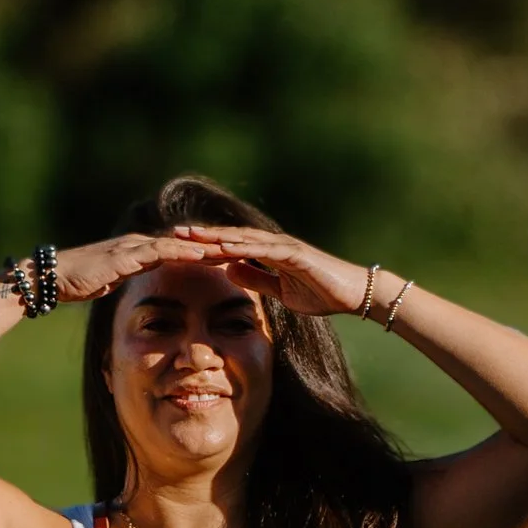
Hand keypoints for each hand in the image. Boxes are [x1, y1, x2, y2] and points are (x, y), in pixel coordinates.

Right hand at [51, 230, 234, 305]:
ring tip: (235, 248)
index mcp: (139, 251)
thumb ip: (129, 276)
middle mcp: (140, 243)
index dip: (207, 251)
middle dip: (216, 245)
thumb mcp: (111, 281)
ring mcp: (134, 247)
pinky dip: (184, 252)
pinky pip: (161, 251)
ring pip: (179, 243)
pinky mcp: (126, 255)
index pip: (180, 249)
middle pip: (187, 242)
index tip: (233, 256)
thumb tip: (141, 280)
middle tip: (246, 247)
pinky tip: (203, 254)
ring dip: (207, 246)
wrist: (51, 278)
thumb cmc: (77, 283)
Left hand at [166, 222, 373, 317]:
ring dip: (217, 236)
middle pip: (232, 238)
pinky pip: (265, 250)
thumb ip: (257, 279)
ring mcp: (284, 247)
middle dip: (203, 236)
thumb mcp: (281, 292)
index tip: (179, 247)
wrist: (353, 294)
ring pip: (244, 239)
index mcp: (268, 255)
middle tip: (174, 233)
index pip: (231, 248)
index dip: (205, 246)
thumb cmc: (321, 293)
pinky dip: (244, 246)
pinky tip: (225, 246)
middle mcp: (273, 245)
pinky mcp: (295, 254)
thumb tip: (230, 270)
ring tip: (192, 235)